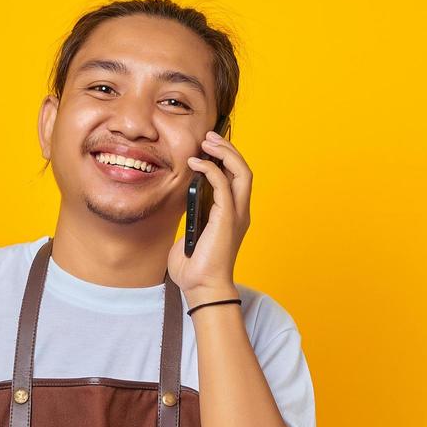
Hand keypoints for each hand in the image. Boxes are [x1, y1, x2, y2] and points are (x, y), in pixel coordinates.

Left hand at [168, 129, 252, 302]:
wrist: (202, 289)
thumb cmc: (195, 269)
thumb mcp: (189, 235)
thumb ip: (191, 218)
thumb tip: (183, 204)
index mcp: (232, 216)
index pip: (236, 179)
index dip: (226, 159)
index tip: (207, 148)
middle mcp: (240, 212)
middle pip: (243, 170)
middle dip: (228, 149)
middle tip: (209, 137)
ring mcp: (236, 215)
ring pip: (241, 172)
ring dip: (225, 153)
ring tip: (207, 142)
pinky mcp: (227, 218)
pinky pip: (223, 184)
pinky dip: (211, 169)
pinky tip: (195, 163)